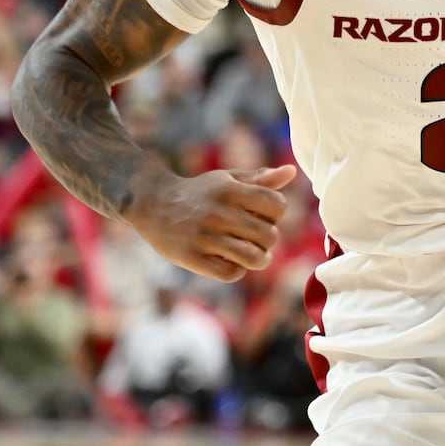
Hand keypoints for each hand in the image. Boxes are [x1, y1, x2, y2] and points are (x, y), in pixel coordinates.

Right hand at [125, 164, 298, 282]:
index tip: (263, 215)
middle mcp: (218, 212)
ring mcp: (205, 236)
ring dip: (259, 259)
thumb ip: (260, 179)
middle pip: (269, 235)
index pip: (277, 206)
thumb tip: (292, 172)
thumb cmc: (199, 192)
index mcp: (230, 190)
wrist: (152, 204)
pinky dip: (237, 270)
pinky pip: (231, 273)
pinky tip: (230, 261)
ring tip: (253, 254)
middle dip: (268, 239)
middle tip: (256, 237)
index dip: (276, 213)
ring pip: (253, 257)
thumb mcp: (227, 179)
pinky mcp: (192, 257)